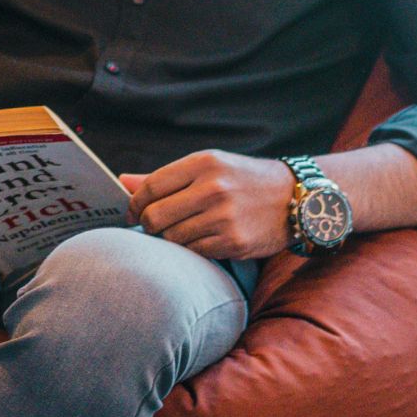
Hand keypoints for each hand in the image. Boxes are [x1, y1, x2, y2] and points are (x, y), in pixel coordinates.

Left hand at [121, 151, 295, 260]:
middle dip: (148, 225)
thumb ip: (165, 177)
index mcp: (203, 163)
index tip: (133, 212)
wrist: (295, 198)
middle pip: (156, 216)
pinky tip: (203, 239)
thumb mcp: (208, 167)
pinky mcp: (235, 242)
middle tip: (154, 226)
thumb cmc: (242, 180)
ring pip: (172, 238)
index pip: (150, 187)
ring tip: (184, 231)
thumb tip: (122, 181)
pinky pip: (194, 252)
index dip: (134, 203)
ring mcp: (225, 217)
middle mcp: (214, 188)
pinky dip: (192, 249)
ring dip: (171, 239)